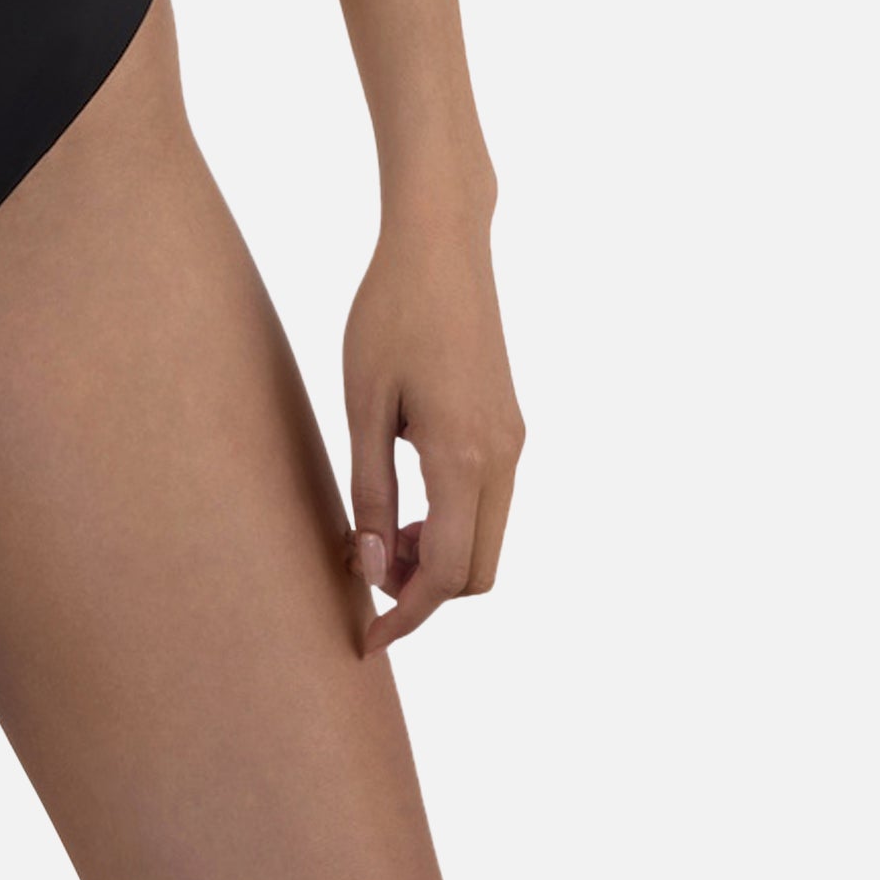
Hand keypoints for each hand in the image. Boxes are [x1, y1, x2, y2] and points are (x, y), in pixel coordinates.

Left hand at [342, 209, 523, 657]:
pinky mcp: (510, 423)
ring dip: (439, 559)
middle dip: (425, 594)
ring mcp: (515, 440)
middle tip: (364, 577)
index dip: (407, 617)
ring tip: (377, 537)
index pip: (449, 575)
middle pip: (480, 572)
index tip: (365, 638)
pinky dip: (453, 524)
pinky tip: (405, 500)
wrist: (441, 242)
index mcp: (466, 457)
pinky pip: (491, 503)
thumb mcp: (364, 403)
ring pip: (489, 539)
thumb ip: (371, 491)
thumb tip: (373, 568)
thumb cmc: (390, 312)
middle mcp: (505, 458)